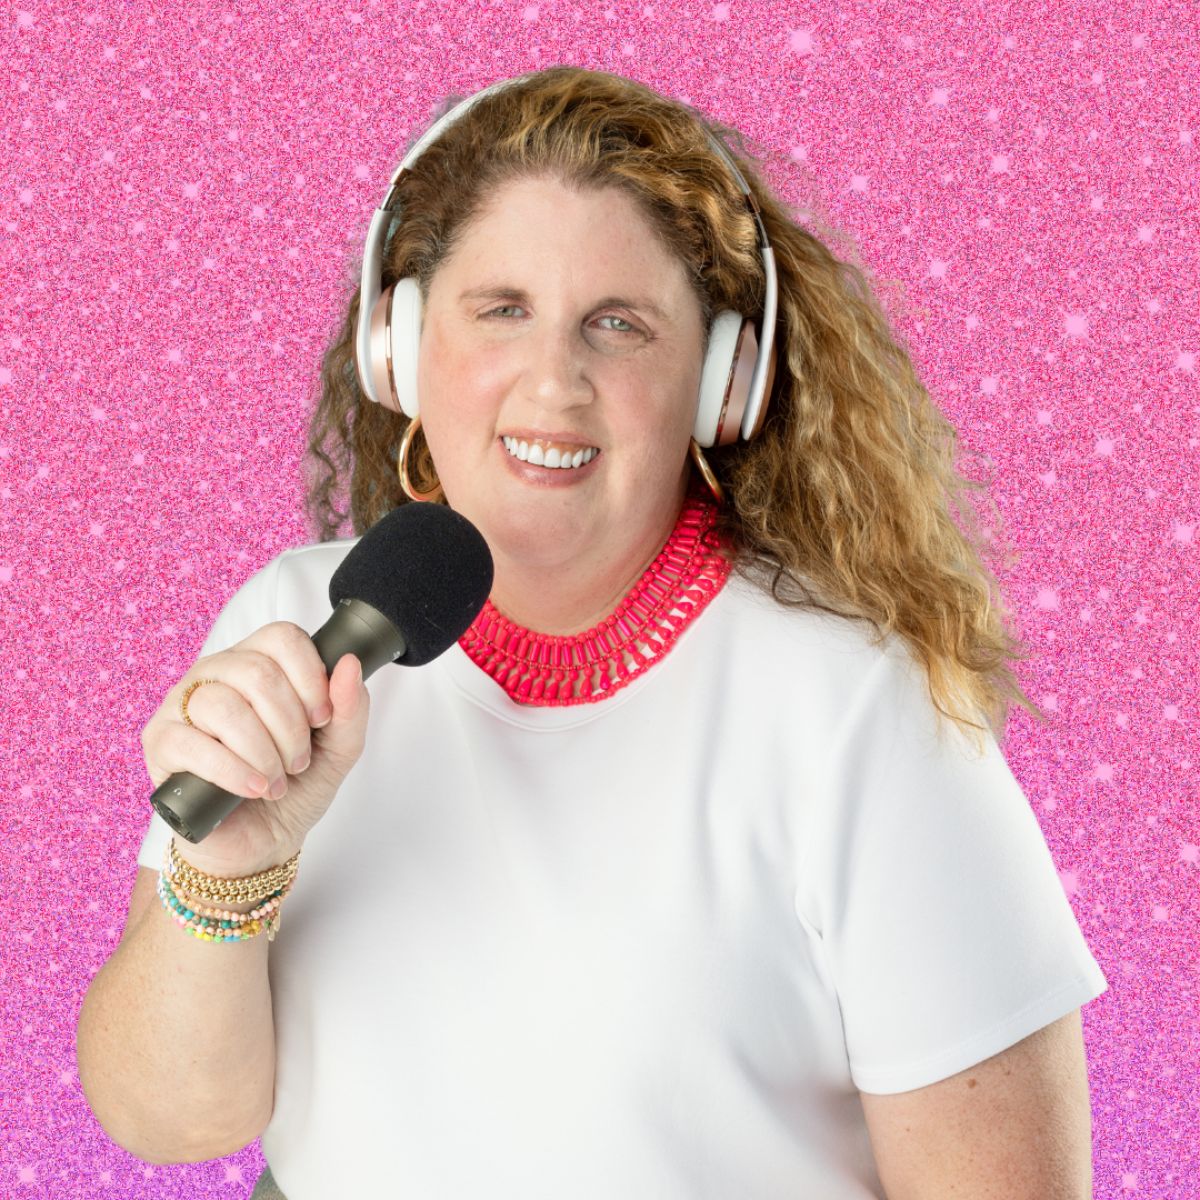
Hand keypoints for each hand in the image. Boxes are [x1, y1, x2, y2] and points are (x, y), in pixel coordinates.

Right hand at [142, 622, 369, 876]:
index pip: (282, 637)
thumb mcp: (340, 747)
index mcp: (259, 661)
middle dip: (290, 727)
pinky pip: (191, 744)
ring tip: (274, 781)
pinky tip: (251, 789)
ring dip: (262, 752)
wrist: (262, 841)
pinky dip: (232, 772)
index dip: (310, 678)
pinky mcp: (161, 742)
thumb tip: (351, 663)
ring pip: (223, 706)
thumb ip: (351, 706)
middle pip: (257, 673)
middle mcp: (217, 673)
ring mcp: (183, 704)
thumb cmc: (296, 785)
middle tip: (298, 762)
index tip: (322, 719)